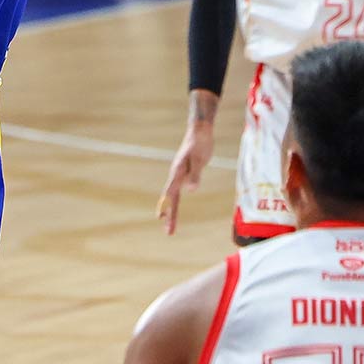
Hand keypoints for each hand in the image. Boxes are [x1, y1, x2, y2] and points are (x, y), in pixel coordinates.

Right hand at [156, 108, 216, 234]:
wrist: (200, 131)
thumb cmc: (200, 143)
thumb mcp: (199, 159)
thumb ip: (195, 175)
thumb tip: (191, 190)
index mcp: (178, 173)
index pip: (171, 194)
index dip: (168, 207)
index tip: (162, 219)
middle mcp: (176, 176)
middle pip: (171, 199)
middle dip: (170, 216)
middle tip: (168, 232)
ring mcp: (180, 175)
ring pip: (173, 197)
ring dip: (171, 211)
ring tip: (168, 225)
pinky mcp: (186, 174)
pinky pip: (178, 191)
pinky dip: (175, 202)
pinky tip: (174, 207)